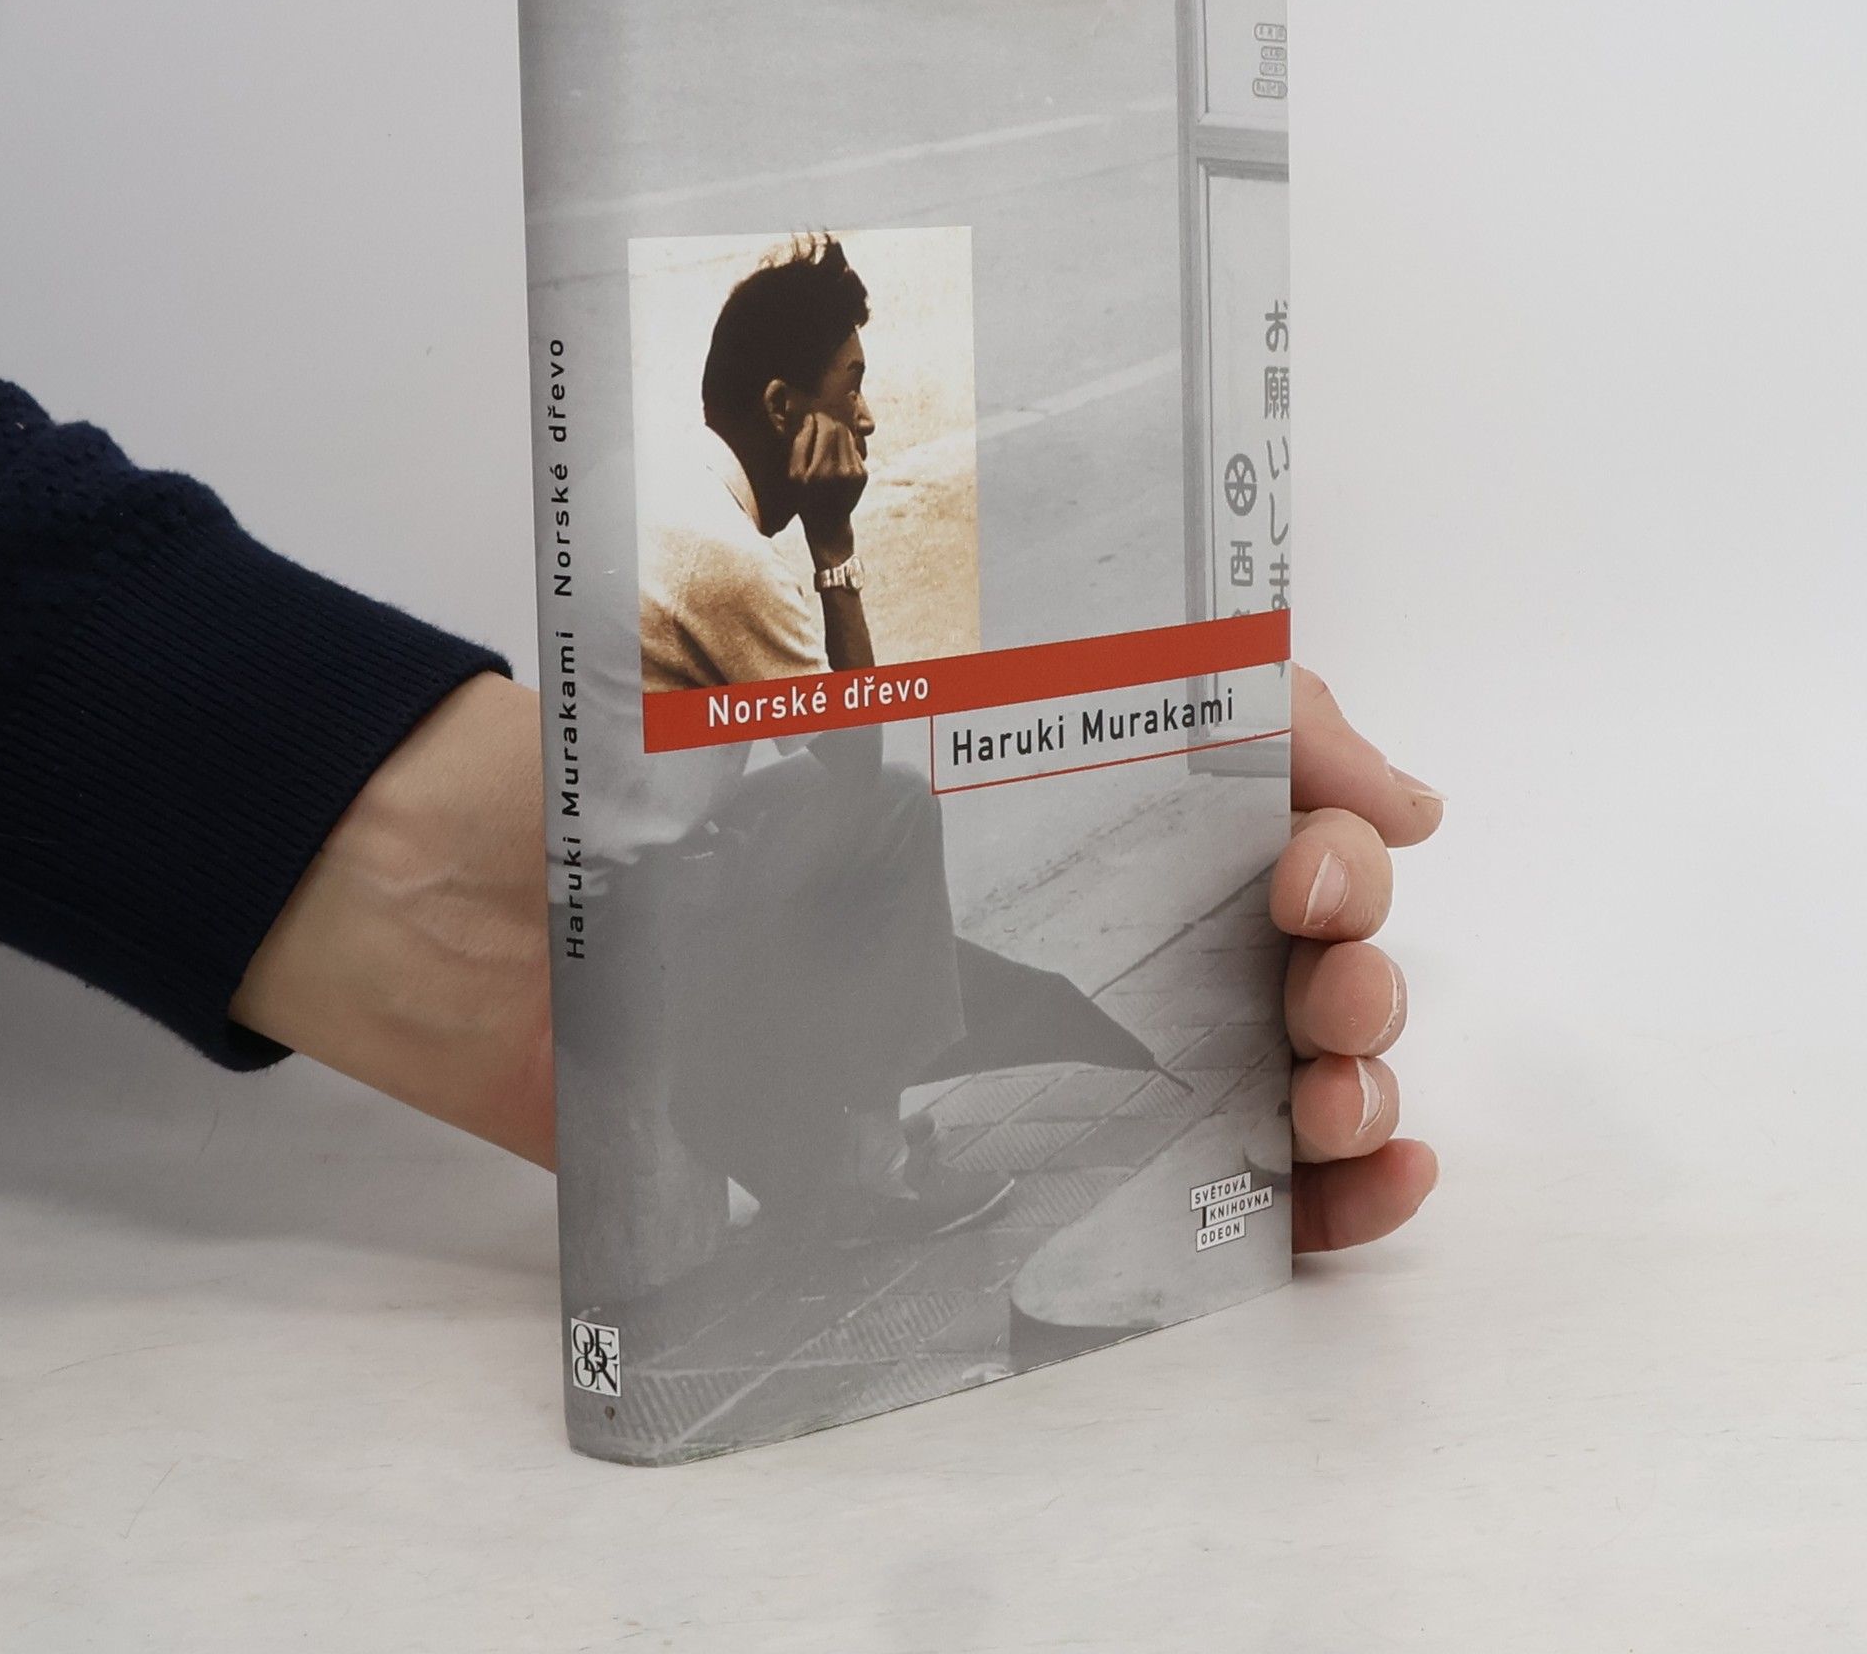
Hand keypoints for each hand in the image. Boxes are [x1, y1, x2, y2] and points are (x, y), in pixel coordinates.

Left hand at [235, 664, 1444, 1261]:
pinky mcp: (988, 1162)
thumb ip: (1146, 687)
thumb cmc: (682, 767)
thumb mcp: (915, 678)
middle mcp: (1080, 911)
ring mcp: (1042, 1043)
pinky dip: (1301, 1201)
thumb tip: (1393, 777)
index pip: (1278, 813)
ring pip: (1269, 1070)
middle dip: (1355, 971)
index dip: (1338, 841)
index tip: (1315, 860)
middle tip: (1317, 982)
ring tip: (1331, 1088)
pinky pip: (1181, 1192)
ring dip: (1351, 1078)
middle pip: (1300, 954)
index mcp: (1069, 789)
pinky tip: (1357, 1181)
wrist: (487, 910)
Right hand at [788, 411, 867, 562]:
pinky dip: (845, 445)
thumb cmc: (805, 498)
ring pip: (849, 438)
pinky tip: (835, 449)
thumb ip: (800, 445)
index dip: (819, 417)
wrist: (828, 524)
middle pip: (840, 430)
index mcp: (821, 468)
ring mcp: (855, 472)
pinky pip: (854, 450)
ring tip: (827, 429)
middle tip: (820, 416)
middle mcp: (841, 469)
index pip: (826, 428)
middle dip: (830, 420)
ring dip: (839, 430)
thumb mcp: (794, 474)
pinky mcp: (863, 475)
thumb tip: (809, 420)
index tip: (811, 413)